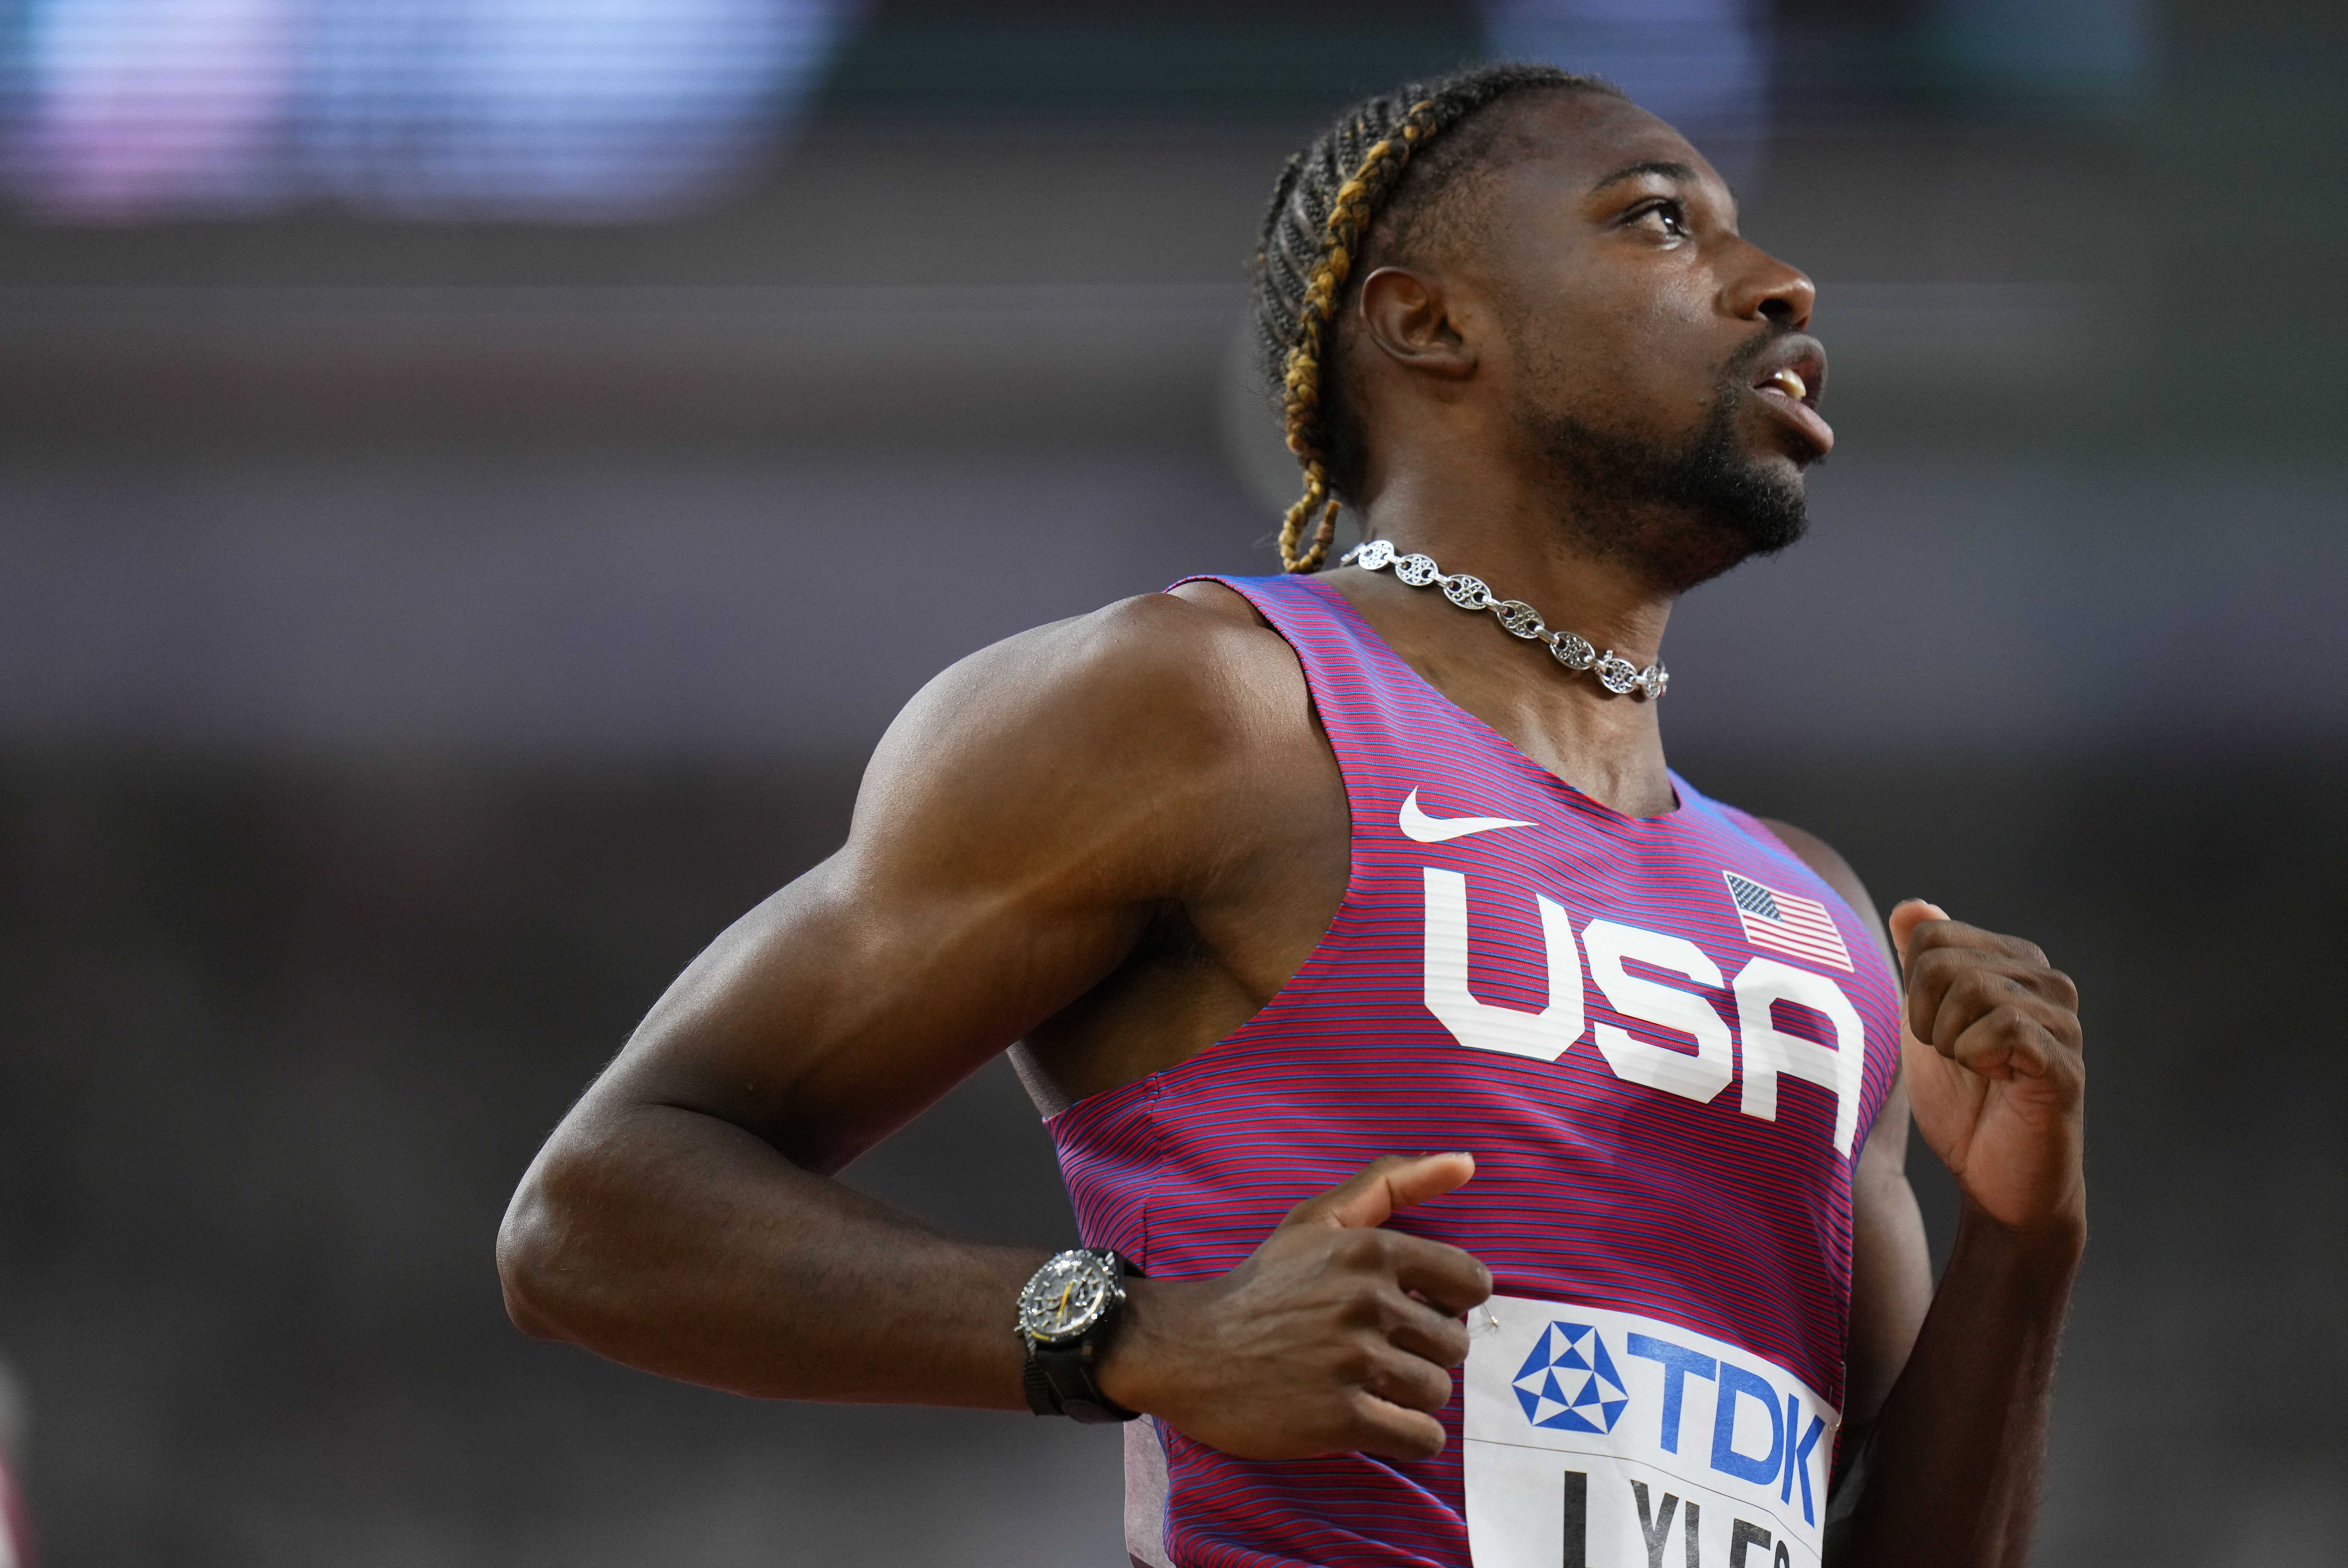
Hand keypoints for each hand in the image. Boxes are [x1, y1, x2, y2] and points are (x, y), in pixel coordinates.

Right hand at [1097, 1154, 1491, 1461]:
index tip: (1413, 1310)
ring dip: (1412, 1397)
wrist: (1190, 1348)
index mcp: (1371, 1251)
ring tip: (1369, 1385)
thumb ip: (1393, 1183)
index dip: (1449, 1302)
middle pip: (1454, 1345)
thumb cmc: (1264, 1284)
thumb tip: (1466, 1162)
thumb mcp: (1320, 1219)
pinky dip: (1407, 1436)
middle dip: (1424, 1352)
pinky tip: (1375, 1420)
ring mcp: (1353, 1363)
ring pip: (1438, 1393)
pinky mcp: (1341, 1420)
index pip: (1470, 1283)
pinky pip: (1421, 1438)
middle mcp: (1367, 1303)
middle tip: (1379, 1351)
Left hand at [1889, 902, 2085, 1236]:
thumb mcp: (1926, 1024)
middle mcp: (2048, 981)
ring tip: (1977, 1071)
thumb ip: (1920, 964)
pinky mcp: (2065, 1064)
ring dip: (1950, 1042)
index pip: (1930, 935)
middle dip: (1927, 1017)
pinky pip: (2001, 1029)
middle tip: (1955, 1056)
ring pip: (1971, 990)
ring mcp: (2063, 1021)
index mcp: (2014, 962)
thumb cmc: (1962, 1102)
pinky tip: (1997, 1082)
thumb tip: (1912, 907)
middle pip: (1944, 961)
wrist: (1995, 1180)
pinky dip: (1976, 1059)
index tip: (1936, 1030)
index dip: (1913, 988)